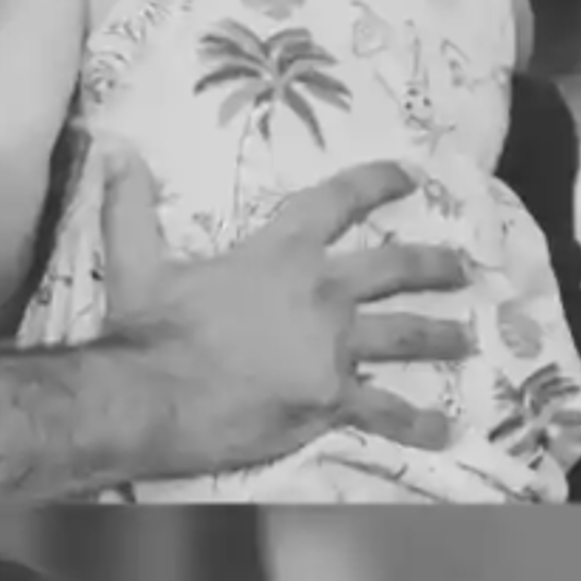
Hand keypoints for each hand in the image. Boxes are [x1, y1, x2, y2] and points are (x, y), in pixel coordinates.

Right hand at [100, 154, 476, 469]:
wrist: (153, 395)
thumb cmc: (149, 329)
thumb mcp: (137, 259)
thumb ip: (131, 204)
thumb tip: (113, 148)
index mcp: (281, 253)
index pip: (339, 202)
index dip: (377, 183)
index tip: (410, 177)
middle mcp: (322, 293)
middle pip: (394, 268)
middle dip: (432, 264)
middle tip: (461, 266)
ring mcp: (334, 347)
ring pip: (405, 335)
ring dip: (441, 336)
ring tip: (468, 338)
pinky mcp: (334, 398)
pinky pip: (387, 411)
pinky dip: (419, 424)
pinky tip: (446, 432)